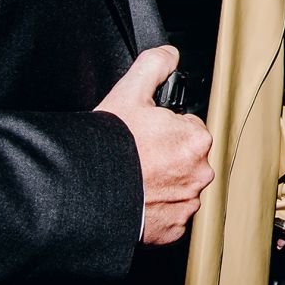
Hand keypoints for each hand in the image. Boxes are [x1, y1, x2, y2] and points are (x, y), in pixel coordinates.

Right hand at [95, 46, 212, 245]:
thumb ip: (154, 65)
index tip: (147, 136)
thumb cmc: (108, 145)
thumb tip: (170, 54)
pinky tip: (136, 201)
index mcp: (196, 139)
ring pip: (180, 187)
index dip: (166, 129)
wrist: (84, 194)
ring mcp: (188, 204)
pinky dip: (157, 211)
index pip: (189, 129)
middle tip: (138, 158)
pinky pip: (171, 217)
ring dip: (163, 184)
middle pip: (187, 159)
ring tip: (135, 180)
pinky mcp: (174, 230)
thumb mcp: (128, 92)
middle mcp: (200, 173)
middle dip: (167, 157)